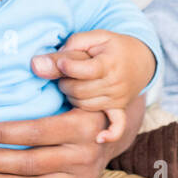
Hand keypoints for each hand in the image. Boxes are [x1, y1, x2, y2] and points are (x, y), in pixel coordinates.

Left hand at [32, 30, 155, 142]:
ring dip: (73, 97)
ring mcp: (118, 100)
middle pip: (79, 91)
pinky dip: (110, 133)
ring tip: (73, 85)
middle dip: (65, 82)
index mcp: (109, 63)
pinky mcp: (119, 109)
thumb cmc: (111, 46)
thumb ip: (68, 48)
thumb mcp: (93, 38)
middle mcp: (115, 84)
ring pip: (85, 105)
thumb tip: (36, 64)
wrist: (141, 60)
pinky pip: (117, 125)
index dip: (68, 66)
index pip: (85, 70)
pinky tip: (99, 139)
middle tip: (63, 73)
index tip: (61, 62)